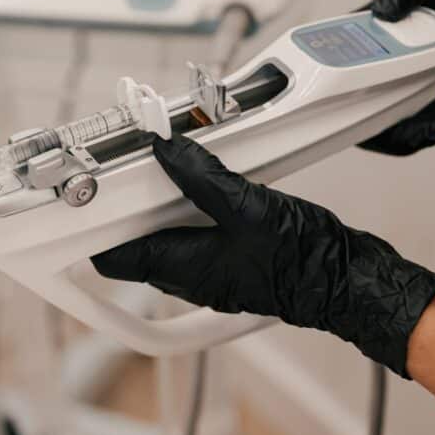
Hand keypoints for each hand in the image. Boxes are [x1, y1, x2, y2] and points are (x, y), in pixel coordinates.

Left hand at [92, 133, 434, 376]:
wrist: (349, 282)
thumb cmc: (305, 261)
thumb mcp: (248, 207)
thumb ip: (202, 176)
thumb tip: (166, 151)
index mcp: (183, 267)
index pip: (112, 257)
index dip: (91, 225)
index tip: (86, 190)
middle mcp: (189, 273)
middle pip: (135, 239)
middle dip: (126, 202)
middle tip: (125, 161)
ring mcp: (210, 266)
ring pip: (164, 231)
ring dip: (158, 199)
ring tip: (162, 160)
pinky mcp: (229, 256)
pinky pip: (194, 228)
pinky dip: (188, 202)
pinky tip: (203, 174)